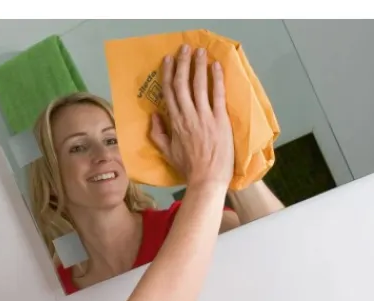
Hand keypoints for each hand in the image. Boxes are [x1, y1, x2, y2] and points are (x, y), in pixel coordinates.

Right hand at [149, 45, 233, 188]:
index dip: (167, 74)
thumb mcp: (167, 152)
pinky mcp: (220, 120)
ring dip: (198, 66)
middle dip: (182, 64)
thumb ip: (158, 134)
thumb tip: (154, 116)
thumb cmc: (189, 168)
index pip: (168, 93)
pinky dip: (216, 79)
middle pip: (181, 84)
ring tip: (199, 51)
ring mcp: (204, 117)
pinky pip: (217, 95)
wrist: (207, 179)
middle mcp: (187, 116)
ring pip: (198, 85)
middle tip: (184, 49)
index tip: (168, 60)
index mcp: (174, 123)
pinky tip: (215, 66)